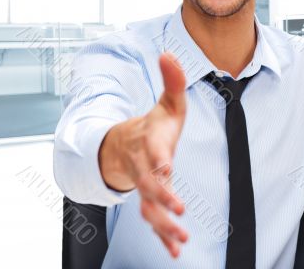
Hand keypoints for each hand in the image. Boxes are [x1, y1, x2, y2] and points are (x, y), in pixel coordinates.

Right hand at [99, 52, 187, 256]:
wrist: (124, 144)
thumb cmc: (151, 125)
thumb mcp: (166, 102)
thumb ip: (172, 81)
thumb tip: (168, 53)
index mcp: (149, 142)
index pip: (152, 150)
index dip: (158, 158)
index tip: (166, 167)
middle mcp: (144, 166)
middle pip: (149, 183)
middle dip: (160, 196)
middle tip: (177, 209)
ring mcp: (144, 185)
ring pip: (149, 207)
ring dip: (162, 224)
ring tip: (180, 239)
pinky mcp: (149, 198)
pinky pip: (152, 219)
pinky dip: (163, 235)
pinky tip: (176, 250)